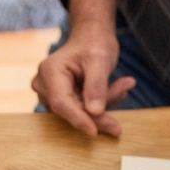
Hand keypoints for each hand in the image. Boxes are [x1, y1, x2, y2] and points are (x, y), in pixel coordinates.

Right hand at [32, 0, 135, 136]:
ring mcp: (50, 93)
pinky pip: (81, 109)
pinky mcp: (61, 99)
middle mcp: (44, 85)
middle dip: (98, 110)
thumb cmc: (94, 43)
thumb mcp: (100, 59)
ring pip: (78, 111)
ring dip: (103, 104)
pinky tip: (116, 88)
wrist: (91, 37)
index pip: (62, 103)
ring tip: (123, 84)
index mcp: (50, 72)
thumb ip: (97, 86)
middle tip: (125, 95)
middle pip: (70, 110)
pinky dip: (100, 103)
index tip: (95, 132)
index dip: (79, 119)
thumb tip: (94, 113)